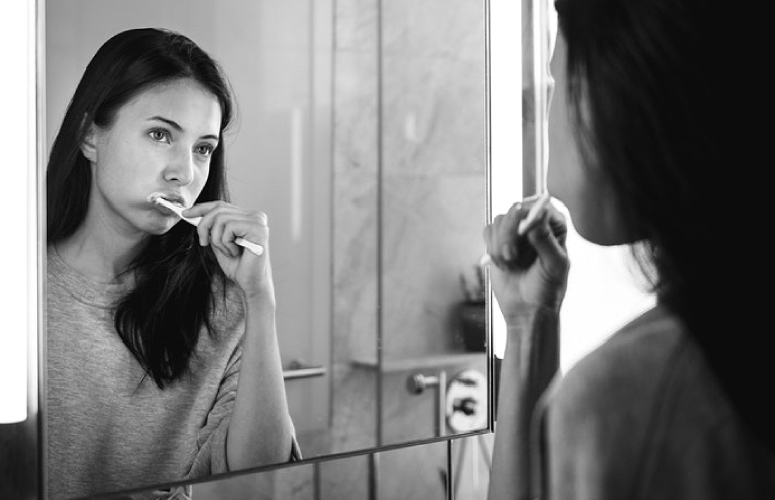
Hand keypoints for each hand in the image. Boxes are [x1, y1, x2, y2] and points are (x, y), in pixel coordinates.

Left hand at [183, 201, 272, 297]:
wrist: (250, 284)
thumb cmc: (238, 266)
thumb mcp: (219, 243)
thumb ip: (212, 228)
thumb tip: (194, 214)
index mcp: (248, 217)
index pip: (221, 205)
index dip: (201, 208)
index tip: (185, 214)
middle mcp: (256, 216)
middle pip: (219, 210)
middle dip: (204, 226)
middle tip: (203, 243)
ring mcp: (258, 221)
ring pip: (221, 218)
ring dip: (217, 239)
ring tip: (227, 252)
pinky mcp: (258, 229)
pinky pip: (230, 228)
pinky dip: (226, 243)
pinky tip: (235, 253)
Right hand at [482, 196, 568, 321]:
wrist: (527, 310)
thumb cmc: (547, 290)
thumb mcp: (554, 266)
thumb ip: (546, 240)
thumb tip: (537, 217)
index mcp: (555, 226)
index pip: (541, 205)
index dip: (529, 215)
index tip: (523, 232)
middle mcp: (535, 224)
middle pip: (516, 209)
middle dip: (510, 234)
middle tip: (511, 255)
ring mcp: (516, 231)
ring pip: (499, 221)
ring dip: (500, 245)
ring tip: (510, 264)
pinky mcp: (499, 240)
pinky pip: (488, 231)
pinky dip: (493, 249)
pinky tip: (503, 264)